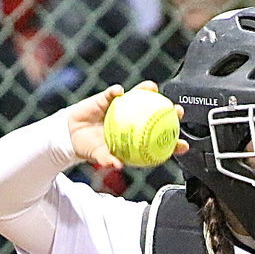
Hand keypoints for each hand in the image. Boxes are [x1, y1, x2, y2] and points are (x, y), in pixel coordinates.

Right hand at [65, 81, 186, 169]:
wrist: (71, 135)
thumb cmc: (89, 147)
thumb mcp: (99, 156)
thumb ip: (107, 160)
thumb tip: (117, 165)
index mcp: (135, 139)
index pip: (158, 142)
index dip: (172, 143)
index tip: (184, 145)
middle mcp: (132, 122)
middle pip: (156, 117)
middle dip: (170, 114)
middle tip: (178, 111)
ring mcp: (122, 109)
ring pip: (138, 99)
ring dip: (146, 92)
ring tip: (153, 88)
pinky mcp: (107, 99)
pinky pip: (111, 94)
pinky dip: (114, 92)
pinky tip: (118, 91)